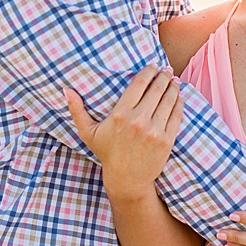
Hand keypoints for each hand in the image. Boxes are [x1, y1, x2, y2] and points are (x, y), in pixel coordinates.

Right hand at [65, 67, 182, 200]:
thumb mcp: (88, 132)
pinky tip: (178, 96)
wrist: (127, 179)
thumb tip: (66, 89)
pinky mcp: (167, 140)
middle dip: (163, 76)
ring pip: (169, 100)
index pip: (139, 84)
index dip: (149, 71)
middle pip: (157, 89)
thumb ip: (77, 110)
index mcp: (120, 115)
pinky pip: (176, 114)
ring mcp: (154, 130)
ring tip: (173, 80)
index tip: (153, 66)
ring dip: (173, 86)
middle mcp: (138, 120)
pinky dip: (179, 102)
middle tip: (166, 69)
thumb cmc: (107, 153)